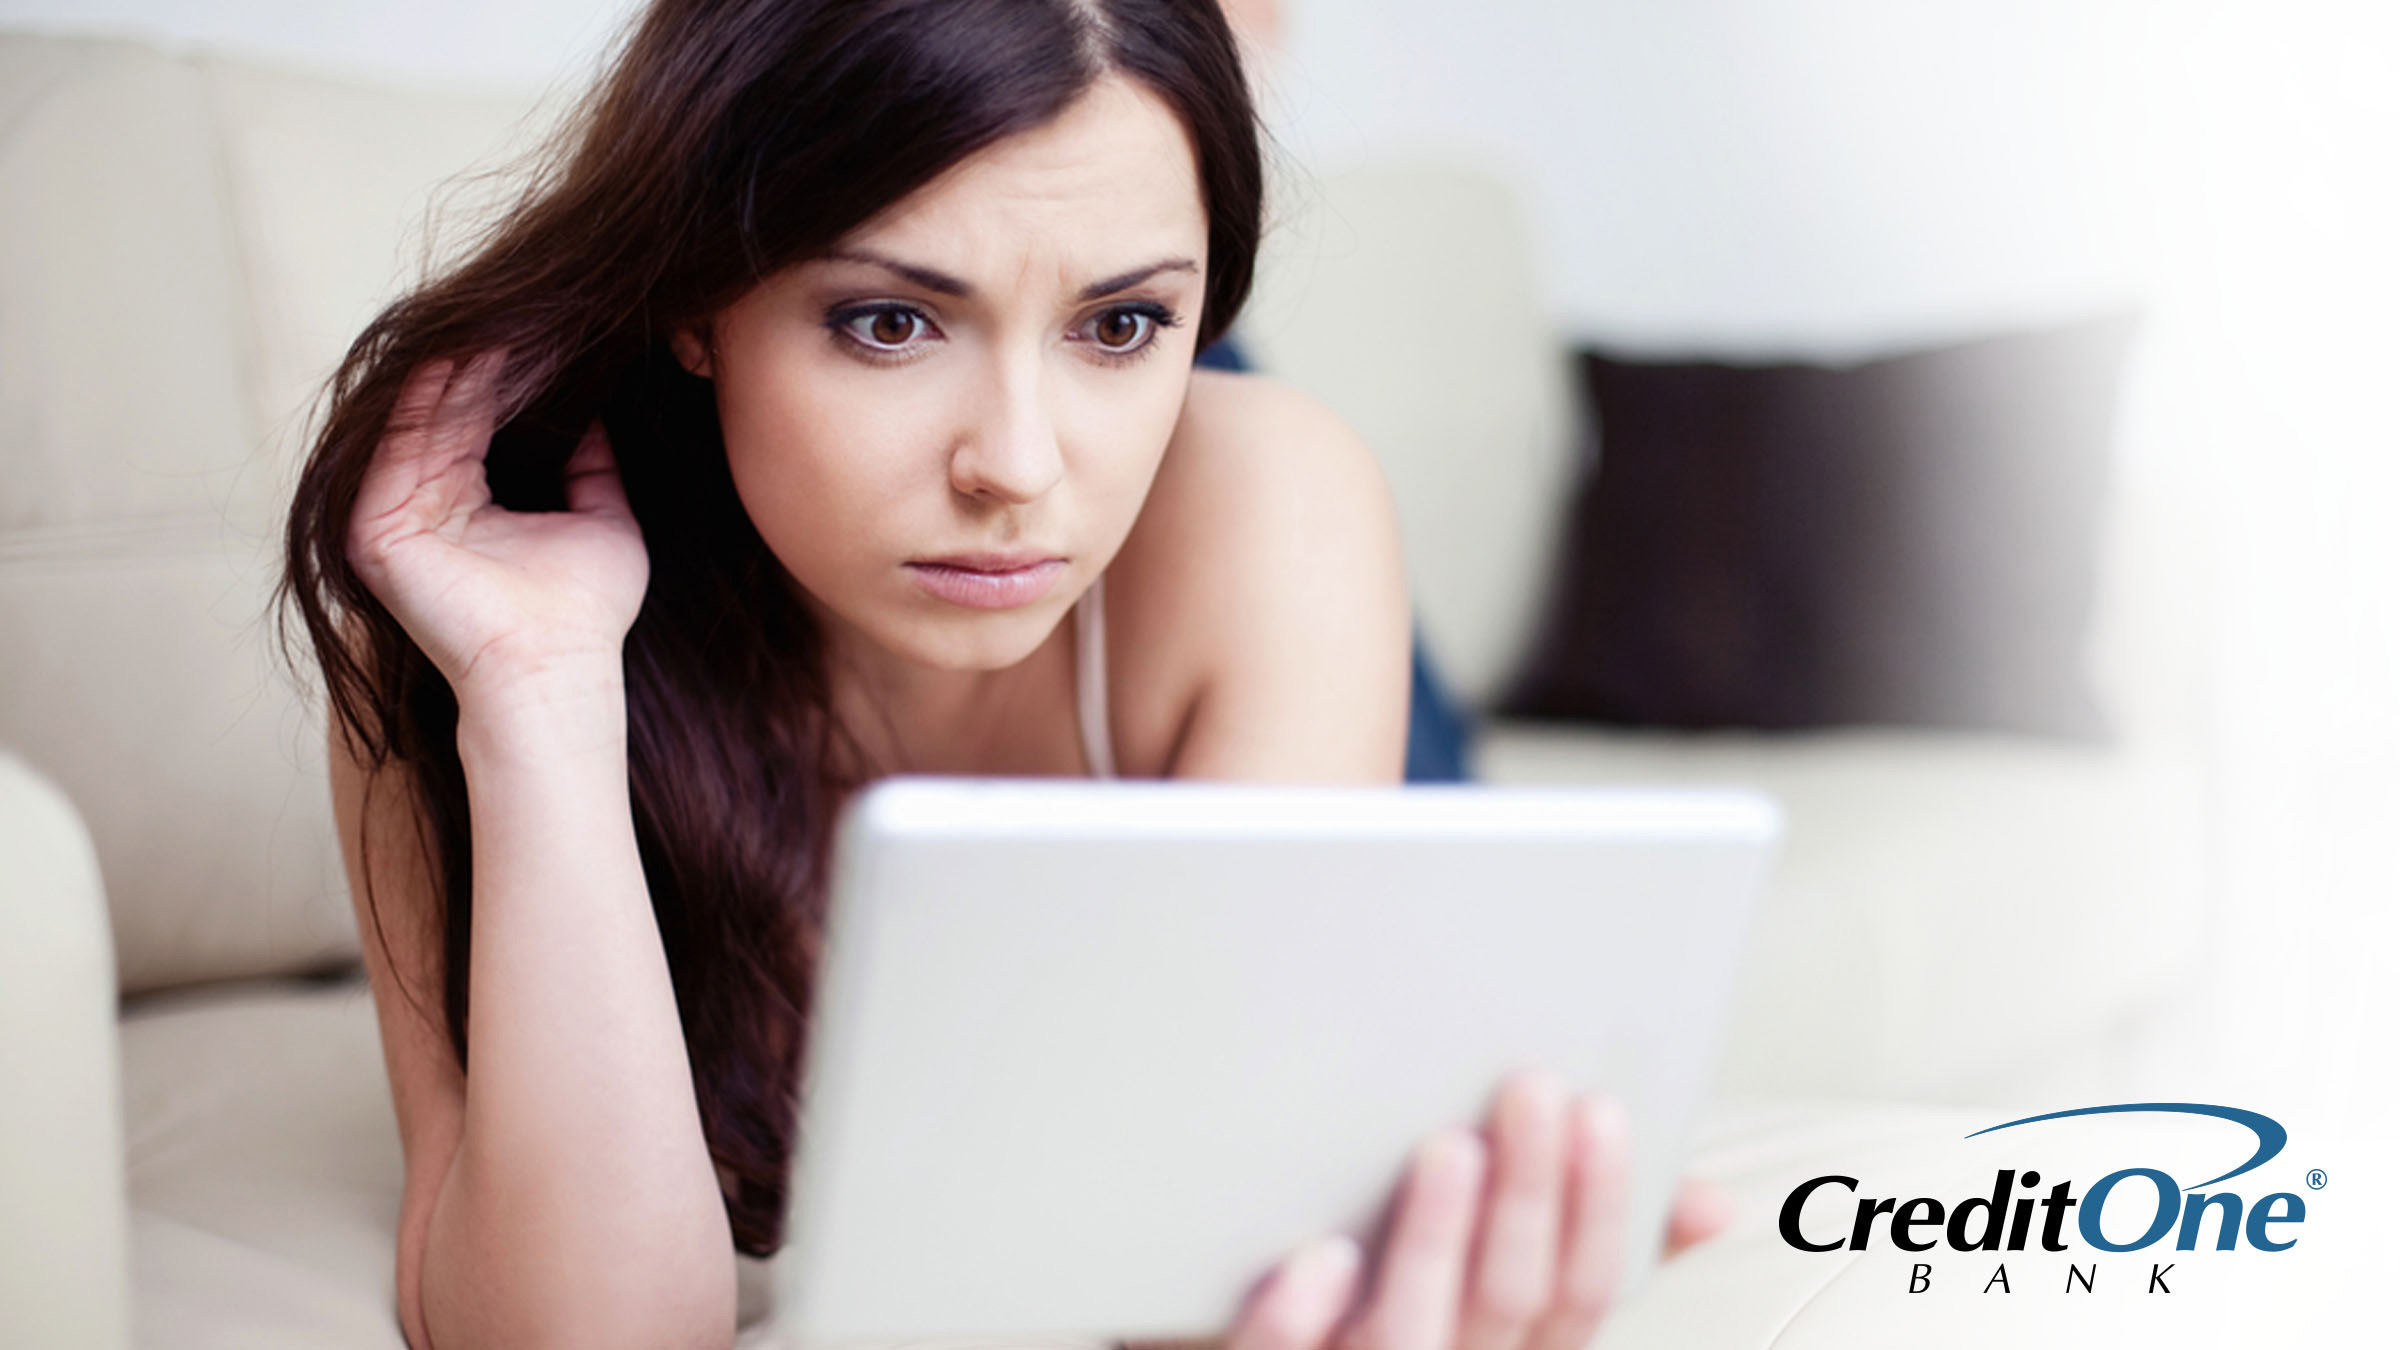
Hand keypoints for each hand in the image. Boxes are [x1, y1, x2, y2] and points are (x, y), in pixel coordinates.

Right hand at [344, 349, 648, 703]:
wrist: (558, 669)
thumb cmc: (584, 614)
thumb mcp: (602, 520)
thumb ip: (594, 467)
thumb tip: (597, 413)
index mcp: (461, 506)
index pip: (473, 420)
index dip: (503, 373)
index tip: (537, 325)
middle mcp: (417, 507)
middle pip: (442, 413)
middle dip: (478, 360)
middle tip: (515, 306)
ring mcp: (390, 519)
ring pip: (420, 421)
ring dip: (456, 369)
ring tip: (494, 320)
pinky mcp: (375, 531)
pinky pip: (401, 446)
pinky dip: (431, 399)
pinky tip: (462, 356)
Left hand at [1222, 1071, 1731, 1349]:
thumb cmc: (1410, 1311)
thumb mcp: (1516, 1287)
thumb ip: (1603, 1242)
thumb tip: (1714, 1200)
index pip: (1584, 1291)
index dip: (1601, 1206)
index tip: (1603, 1109)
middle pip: (1509, 1298)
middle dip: (1527, 1194)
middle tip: (1527, 1089)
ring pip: (1411, 1331)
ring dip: (1434, 1240)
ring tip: (1444, 1146)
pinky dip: (1302, 1315)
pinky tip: (1320, 1256)